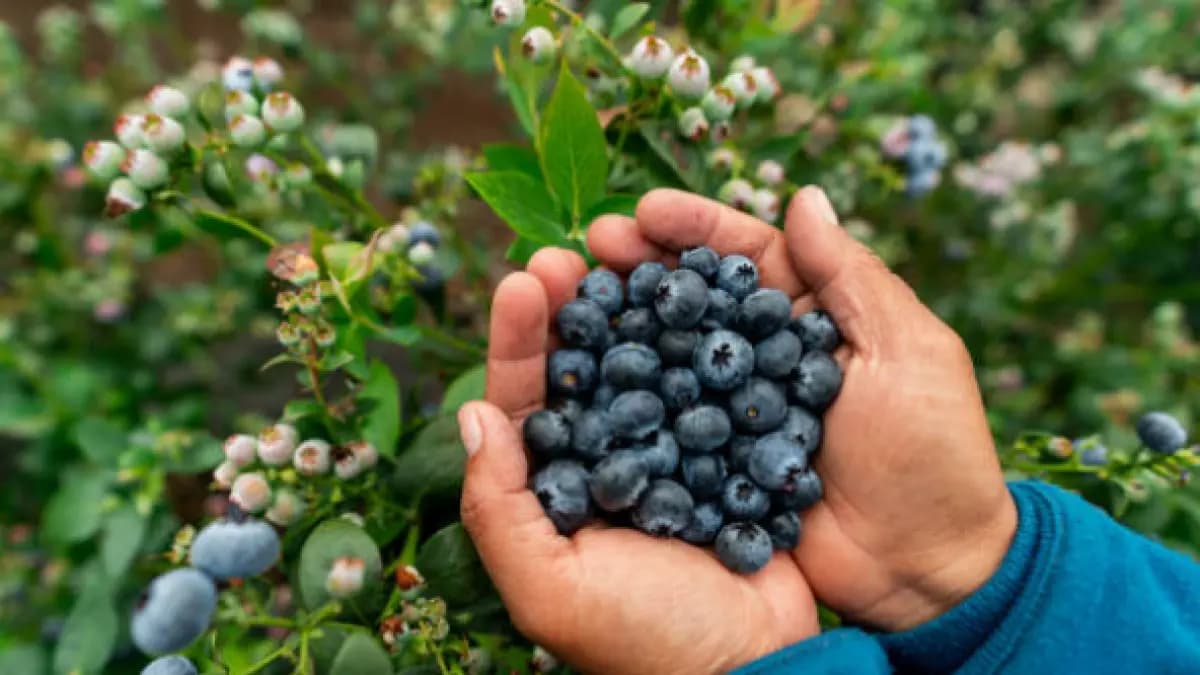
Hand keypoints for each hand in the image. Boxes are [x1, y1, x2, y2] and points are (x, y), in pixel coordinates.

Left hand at [458, 250, 817, 673]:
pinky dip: (701, 337)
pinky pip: (707, 382)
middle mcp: (605, 463)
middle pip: (581, 369)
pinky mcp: (725, 449)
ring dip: (631, 308)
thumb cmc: (646, 641)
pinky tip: (698, 294)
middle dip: (569, 307)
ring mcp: (667, 451)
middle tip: (567, 249)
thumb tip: (473, 415)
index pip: (524, 403)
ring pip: (642, 364)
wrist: (757, 668)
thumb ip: (498, 509)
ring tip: (627, 253)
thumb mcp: (552, 588)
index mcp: (553, 492)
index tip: (522, 279)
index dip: (520, 341)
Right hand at [585, 187, 1017, 630]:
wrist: (924, 573)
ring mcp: (734, 412)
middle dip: (644, 264)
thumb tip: (805, 195)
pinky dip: (624, 399)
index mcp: (816, 317)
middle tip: (591, 245)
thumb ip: (852, 277)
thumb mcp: (908, 353)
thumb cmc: (933, 456)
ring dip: (621, 322)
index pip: (750, 255)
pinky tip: (582, 376)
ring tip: (569, 295)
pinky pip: (663, 424)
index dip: (697, 228)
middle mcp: (766, 356)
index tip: (644, 210)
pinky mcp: (713, 465)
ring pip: (670, 353)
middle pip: (696, 295)